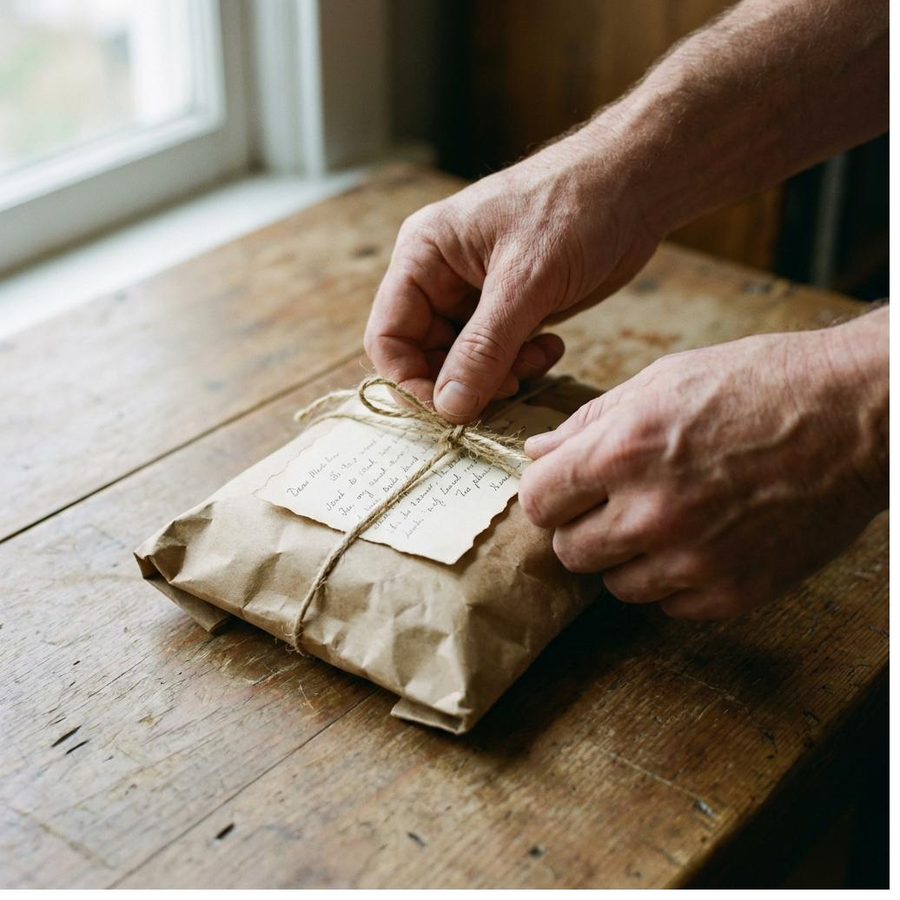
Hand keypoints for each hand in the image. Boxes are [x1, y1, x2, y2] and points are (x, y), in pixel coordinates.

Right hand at [364, 123, 660, 422]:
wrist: (635, 183)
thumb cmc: (575, 208)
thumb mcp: (526, 282)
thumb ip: (484, 348)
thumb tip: (450, 407)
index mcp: (423, 256)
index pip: (388, 337)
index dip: (412, 381)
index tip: (453, 410)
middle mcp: (439, 277)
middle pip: (425, 356)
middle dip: (464, 381)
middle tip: (509, 387)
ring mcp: (474, 294)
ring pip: (463, 363)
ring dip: (498, 376)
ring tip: (537, 358)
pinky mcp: (509, 308)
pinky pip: (497, 356)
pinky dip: (520, 363)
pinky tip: (552, 347)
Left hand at [519, 310, 888, 619]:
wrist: (855, 415)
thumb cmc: (759, 384)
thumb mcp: (664, 380)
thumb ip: (589, 422)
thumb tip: (538, 452)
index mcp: (623, 452)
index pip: (537, 499)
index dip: (547, 493)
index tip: (563, 490)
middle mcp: (651, 513)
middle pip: (568, 551)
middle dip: (581, 527)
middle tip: (613, 505)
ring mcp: (693, 560)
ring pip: (615, 585)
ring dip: (628, 558)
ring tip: (668, 520)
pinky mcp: (732, 593)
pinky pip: (669, 606)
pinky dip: (676, 580)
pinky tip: (704, 541)